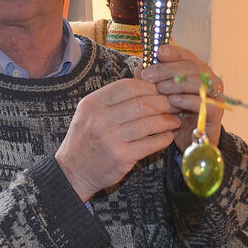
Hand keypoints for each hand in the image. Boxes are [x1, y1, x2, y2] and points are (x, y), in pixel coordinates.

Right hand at [55, 78, 180, 201]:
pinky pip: (151, 143)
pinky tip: (168, 135)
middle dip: (164, 102)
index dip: (149, 86)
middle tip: (174, 104)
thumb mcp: (90, 113)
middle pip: (142, 103)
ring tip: (175, 120)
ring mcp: (111, 138)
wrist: (72, 172)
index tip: (160, 90)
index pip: (128, 86)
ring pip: (149, 123)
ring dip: (167, 120)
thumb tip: (143, 75)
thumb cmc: (85, 140)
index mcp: (93, 104)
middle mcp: (100, 119)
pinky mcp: (121, 157)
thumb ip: (114, 97)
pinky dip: (164, 138)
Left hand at [137, 43, 223, 152]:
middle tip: (148, 75)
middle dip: (168, 69)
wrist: (189, 142)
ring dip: (176, 83)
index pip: (186, 55)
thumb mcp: (160, 96)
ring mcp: (214, 95)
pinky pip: (203, 102)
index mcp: (195, 72)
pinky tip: (173, 100)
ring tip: (159, 88)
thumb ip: (152, 81)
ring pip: (198, 82)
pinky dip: (187, 100)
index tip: (158, 52)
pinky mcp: (215, 112)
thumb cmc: (173, 115)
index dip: (173, 52)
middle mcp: (208, 80)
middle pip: (191, 66)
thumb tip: (140, 68)